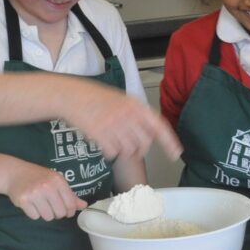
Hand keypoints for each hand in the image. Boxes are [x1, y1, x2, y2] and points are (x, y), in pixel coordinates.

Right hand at [5, 162, 86, 220]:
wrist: (15, 173)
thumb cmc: (39, 177)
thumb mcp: (56, 181)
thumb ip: (70, 195)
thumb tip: (84, 205)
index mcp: (58, 180)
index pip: (71, 204)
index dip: (70, 211)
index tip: (66, 211)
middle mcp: (47, 186)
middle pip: (60, 213)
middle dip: (57, 214)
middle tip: (52, 207)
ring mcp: (35, 194)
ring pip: (47, 217)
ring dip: (45, 214)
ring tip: (41, 205)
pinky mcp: (23, 200)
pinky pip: (34, 216)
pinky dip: (34, 213)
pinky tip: (32, 204)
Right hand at [64, 82, 181, 162]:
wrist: (72, 96)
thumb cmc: (96, 98)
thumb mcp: (122, 100)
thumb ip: (136, 116)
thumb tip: (150, 135)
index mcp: (135, 105)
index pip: (159, 125)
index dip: (169, 141)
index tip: (176, 154)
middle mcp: (128, 115)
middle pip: (144, 143)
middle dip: (139, 149)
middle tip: (130, 146)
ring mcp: (114, 125)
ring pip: (128, 150)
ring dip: (123, 150)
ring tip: (112, 139)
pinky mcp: (100, 134)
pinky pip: (112, 153)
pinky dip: (109, 152)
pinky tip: (102, 142)